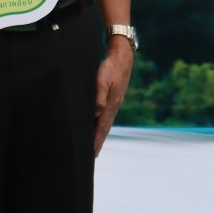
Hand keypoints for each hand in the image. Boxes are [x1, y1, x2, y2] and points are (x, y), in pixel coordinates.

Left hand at [94, 38, 133, 156]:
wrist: (122, 56)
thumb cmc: (111, 67)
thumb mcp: (103, 79)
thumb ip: (99, 94)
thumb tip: (96, 111)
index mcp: (111, 105)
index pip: (102, 128)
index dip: (96, 141)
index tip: (91, 155)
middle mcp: (112, 106)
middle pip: (103, 128)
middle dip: (97, 141)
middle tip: (91, 156)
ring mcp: (113, 101)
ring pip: (103, 121)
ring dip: (98, 133)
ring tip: (92, 144)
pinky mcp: (112, 96)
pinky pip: (103, 113)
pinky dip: (99, 122)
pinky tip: (95, 123)